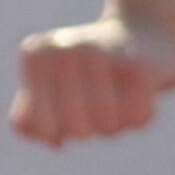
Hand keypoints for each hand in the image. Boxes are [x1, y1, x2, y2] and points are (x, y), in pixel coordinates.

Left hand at [9, 0, 174, 147]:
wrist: (144, 34)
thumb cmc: (86, 74)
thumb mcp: (48, 92)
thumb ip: (30, 122)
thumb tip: (54, 141)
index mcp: (36, 55)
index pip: (40, 125)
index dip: (56, 131)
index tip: (64, 111)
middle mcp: (65, 48)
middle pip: (76, 130)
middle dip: (88, 130)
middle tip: (95, 103)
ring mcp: (102, 52)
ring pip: (106, 126)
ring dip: (115, 124)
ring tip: (116, 96)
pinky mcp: (139, 65)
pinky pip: (138, 117)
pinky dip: (141, 114)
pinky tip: (139, 91)